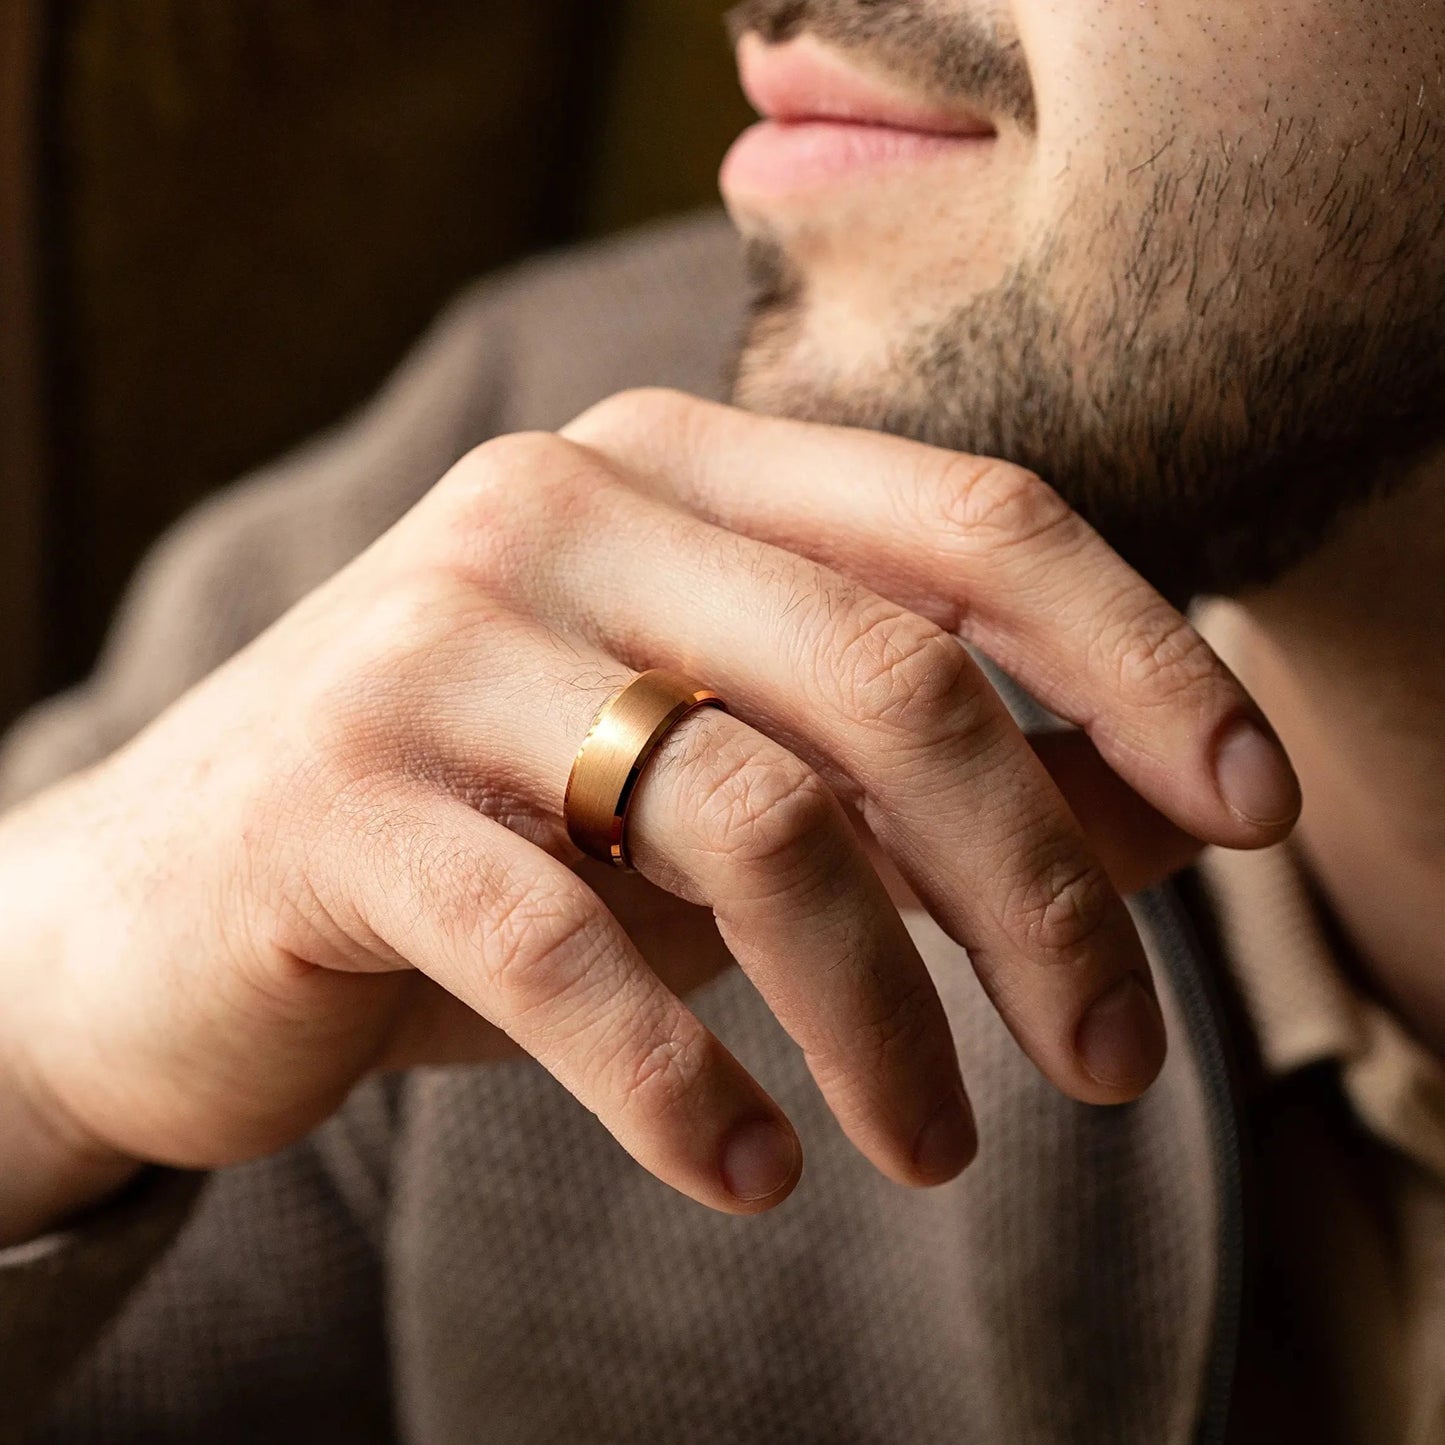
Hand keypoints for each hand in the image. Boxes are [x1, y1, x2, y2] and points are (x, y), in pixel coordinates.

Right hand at [0, 390, 1298, 1240]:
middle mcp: (554, 511)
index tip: (1252, 807)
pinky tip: (759, 1171)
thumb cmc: (491, 836)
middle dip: (1039, 888)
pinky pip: (568, 955)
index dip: (1139, 659)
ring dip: (886, 1019)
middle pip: (889, 678)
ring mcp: (432, 646)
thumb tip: (1167, 811)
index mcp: (668, 465)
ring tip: (937, 1149)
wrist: (166, 904)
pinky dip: (691, 1088)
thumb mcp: (719, 788)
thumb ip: (923, 776)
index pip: (970, 519)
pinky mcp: (334, 806)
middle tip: (1110, 1057)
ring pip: (752, 822)